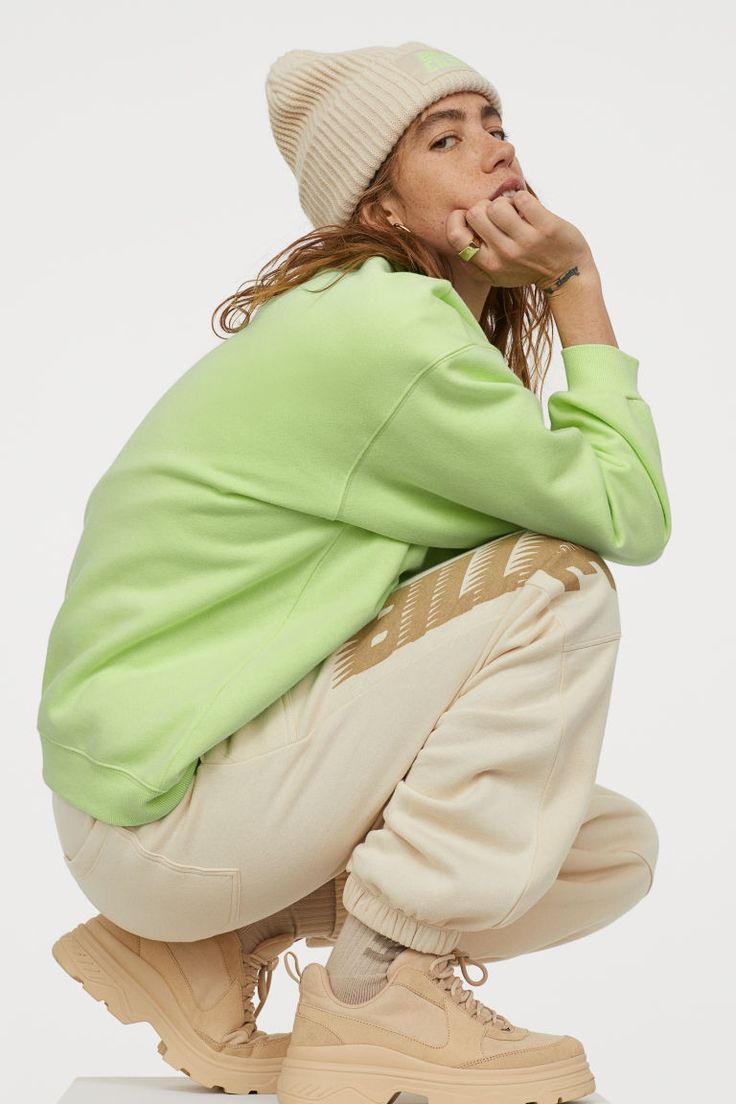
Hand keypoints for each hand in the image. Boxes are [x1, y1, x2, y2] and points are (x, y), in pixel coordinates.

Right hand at [446, 191, 593, 290]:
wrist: (567, 273)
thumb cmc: (528, 269)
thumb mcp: (497, 276)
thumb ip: (474, 265)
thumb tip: (456, 242)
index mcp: (489, 265)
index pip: (456, 236)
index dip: (458, 219)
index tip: (471, 218)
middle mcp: (504, 255)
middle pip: (475, 213)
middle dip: (484, 206)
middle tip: (497, 214)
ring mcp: (526, 242)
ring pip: (496, 205)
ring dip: (505, 201)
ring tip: (514, 211)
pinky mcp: (546, 227)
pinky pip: (522, 198)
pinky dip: (523, 198)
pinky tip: (528, 209)